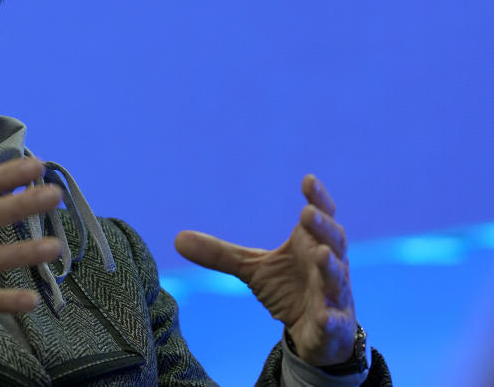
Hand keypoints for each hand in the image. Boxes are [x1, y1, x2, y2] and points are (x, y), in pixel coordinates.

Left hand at [174, 175, 356, 367]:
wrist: (316, 332)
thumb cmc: (289, 288)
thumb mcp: (252, 268)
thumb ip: (221, 253)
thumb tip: (177, 239)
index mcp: (309, 243)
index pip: (319, 215)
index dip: (317, 197)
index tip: (308, 180)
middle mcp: (327, 264)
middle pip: (332, 240)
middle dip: (322, 226)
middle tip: (307, 212)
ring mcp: (333, 295)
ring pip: (336, 278)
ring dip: (331, 267)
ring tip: (323, 254)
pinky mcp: (332, 326)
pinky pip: (334, 322)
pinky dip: (331, 319)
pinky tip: (325, 317)